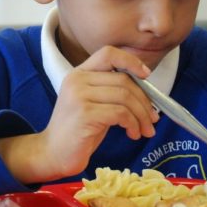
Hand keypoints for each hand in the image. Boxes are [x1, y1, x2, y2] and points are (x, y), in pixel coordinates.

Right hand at [0, 46, 158, 184]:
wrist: (54, 154)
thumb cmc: (78, 131)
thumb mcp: (94, 104)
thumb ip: (111, 91)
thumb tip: (147, 92)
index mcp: (79, 74)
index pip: (108, 53)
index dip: (131, 61)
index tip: (146, 76)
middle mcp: (77, 80)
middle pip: (124, 80)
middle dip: (145, 101)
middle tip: (153, 118)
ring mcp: (79, 96)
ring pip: (125, 97)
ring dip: (141, 116)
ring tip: (144, 130)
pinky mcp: (85, 113)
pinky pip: (121, 113)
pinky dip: (133, 124)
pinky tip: (132, 134)